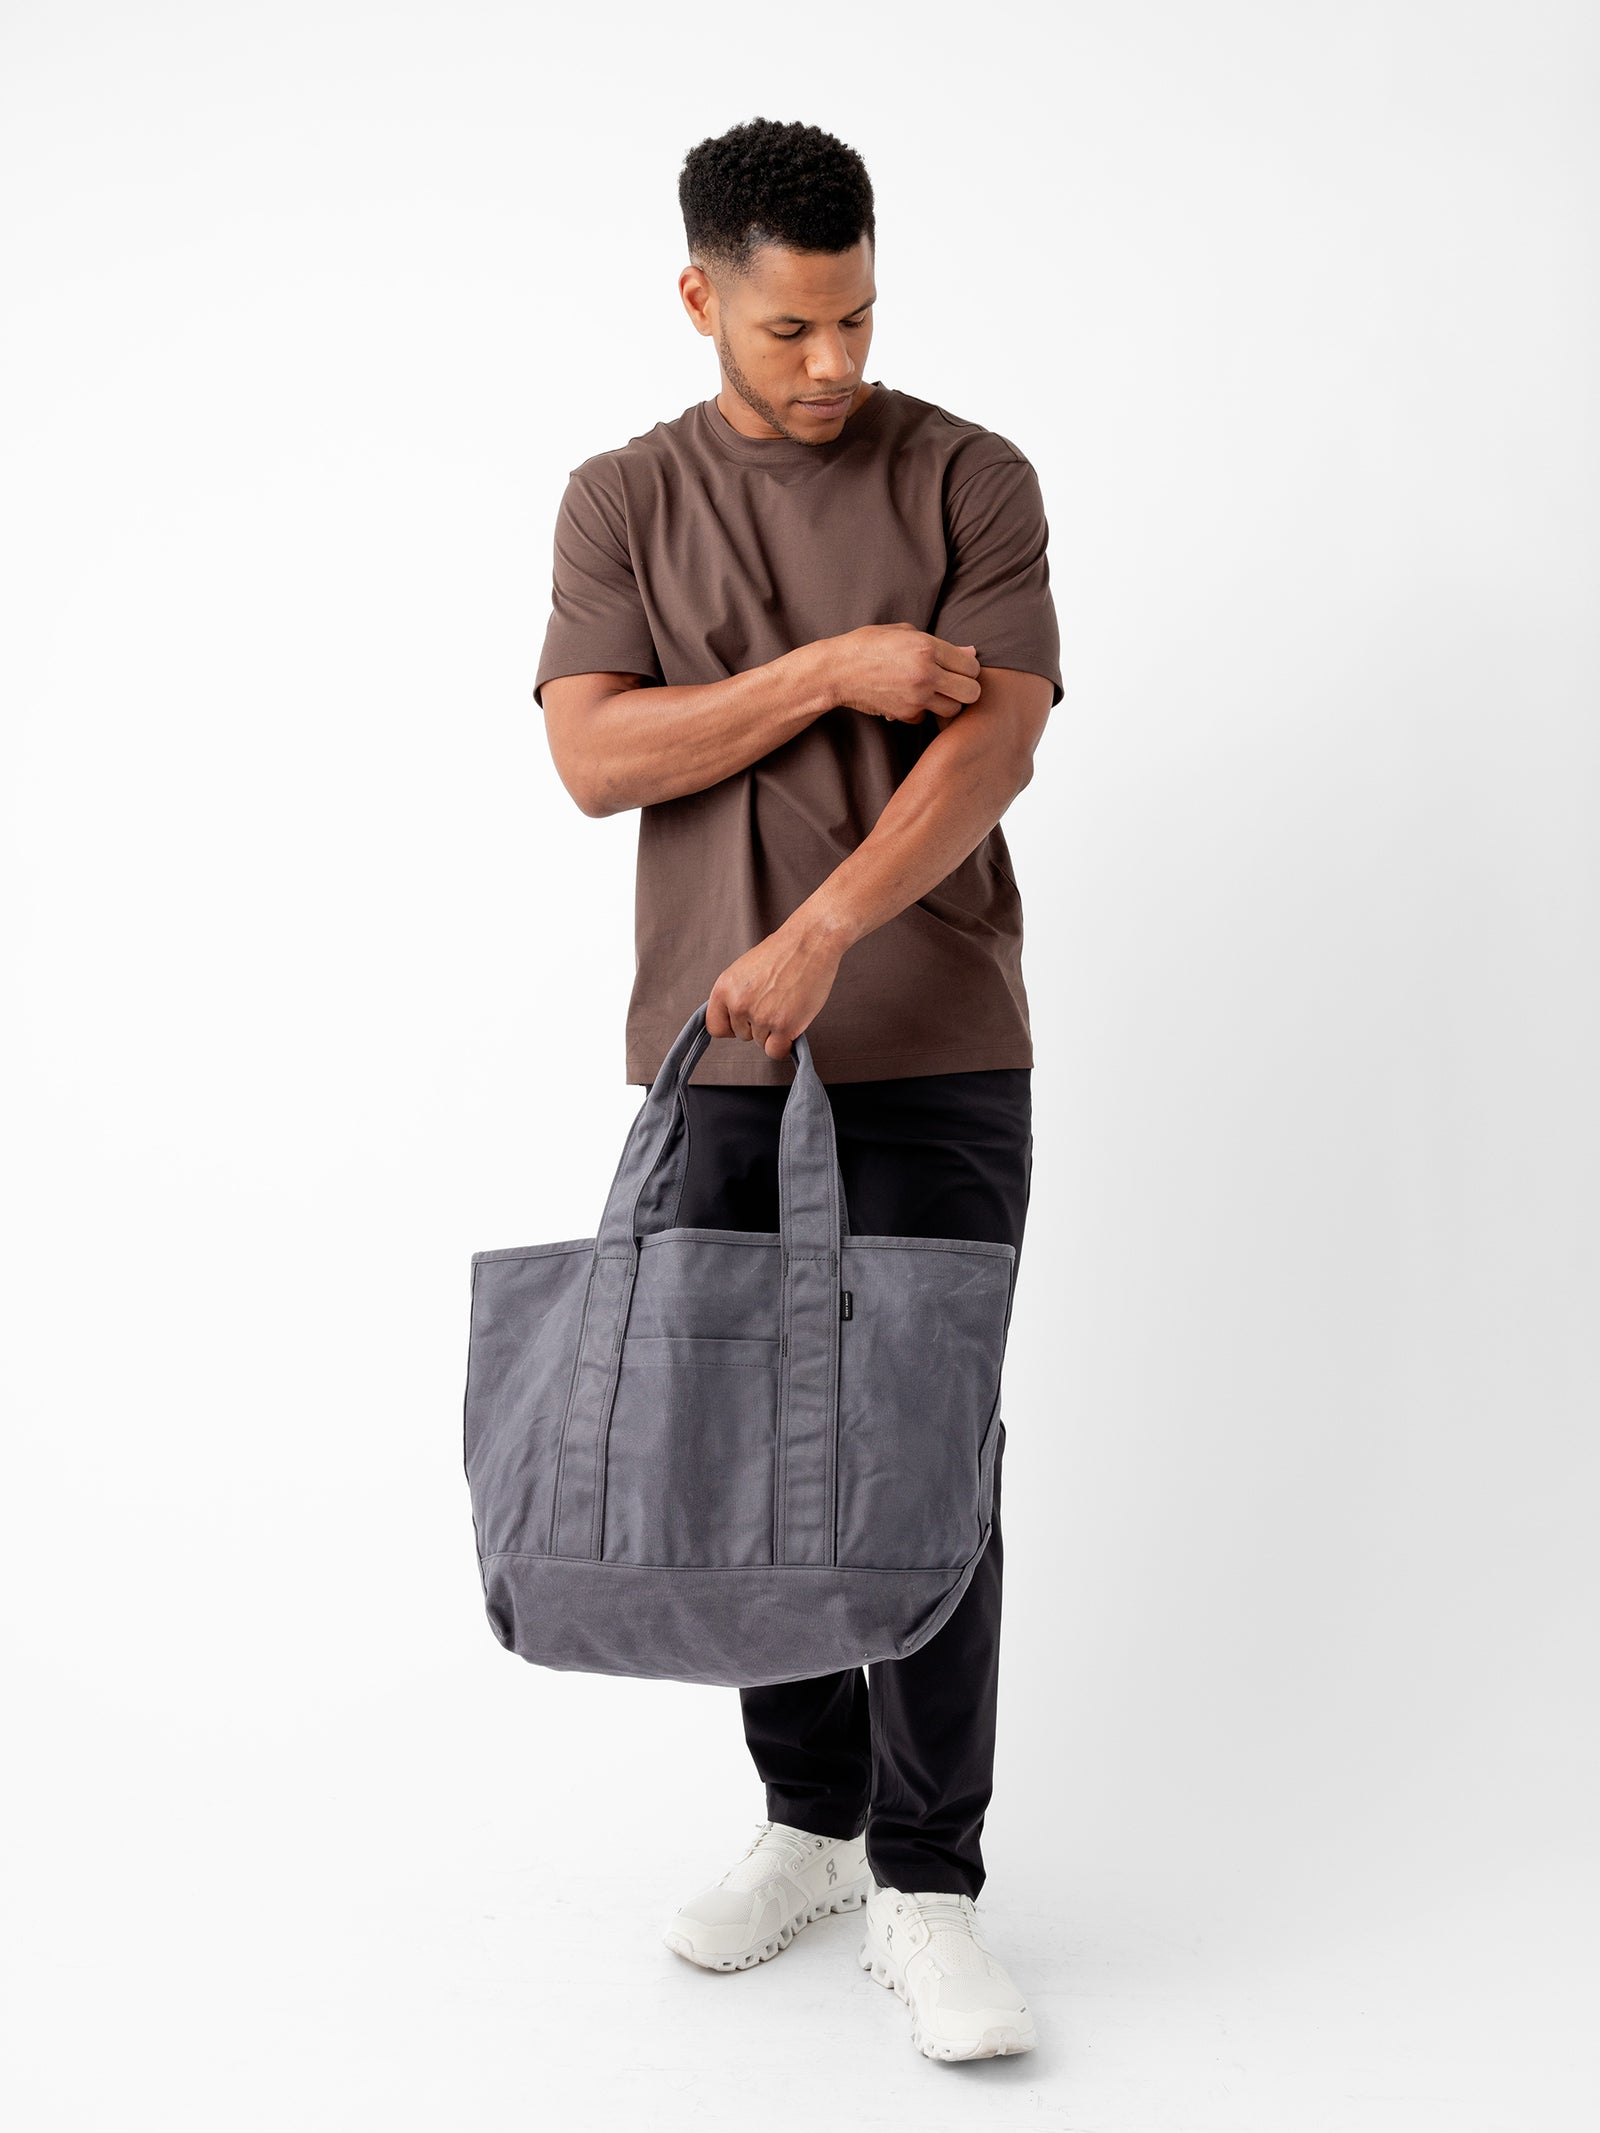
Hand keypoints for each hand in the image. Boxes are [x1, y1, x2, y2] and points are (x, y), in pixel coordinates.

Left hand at [707, 916, 844, 1061]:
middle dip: (758, 1025)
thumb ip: (735, 994)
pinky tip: (792, 1025)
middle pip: (742, 1036)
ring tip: (788, 1004)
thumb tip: (734, 1019)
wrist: (811, 941)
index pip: (715, 1026)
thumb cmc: (784, 952)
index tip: (744, 1022)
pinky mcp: (783, 1026)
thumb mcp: (744, 970)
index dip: (731, 1026)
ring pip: (761, 1042)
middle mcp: (738, 1003)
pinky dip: (784, 1044)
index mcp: (724, 988)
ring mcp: (760, 1016)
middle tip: (776, 1002)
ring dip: (775, 1030)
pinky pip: (775, 1051)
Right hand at [824, 623, 983, 725]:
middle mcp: (925, 674)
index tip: (958, 667)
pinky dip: (924, 711)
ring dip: (949, 702)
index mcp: (927, 648)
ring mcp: (916, 697)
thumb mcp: (904, 632)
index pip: (971, 665)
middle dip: (966, 688)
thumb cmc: (869, 644)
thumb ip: (941, 644)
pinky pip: (928, 717)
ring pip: (954, 710)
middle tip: (954, 684)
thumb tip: (971, 652)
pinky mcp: (905, 714)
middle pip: (971, 692)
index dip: (968, 667)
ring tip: (935, 692)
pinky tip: (912, 699)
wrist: (837, 671)